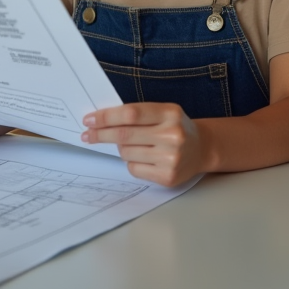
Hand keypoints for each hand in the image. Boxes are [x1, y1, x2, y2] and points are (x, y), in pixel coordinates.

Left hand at [81, 103, 205, 186]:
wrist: (201, 149)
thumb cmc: (175, 127)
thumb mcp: (162, 112)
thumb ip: (137, 114)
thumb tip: (101, 121)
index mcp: (170, 113)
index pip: (130, 114)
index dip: (106, 117)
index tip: (89, 120)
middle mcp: (172, 135)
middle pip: (125, 135)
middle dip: (101, 134)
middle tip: (88, 134)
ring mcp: (171, 158)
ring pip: (126, 153)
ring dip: (121, 149)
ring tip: (134, 145)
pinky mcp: (168, 177)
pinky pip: (134, 169)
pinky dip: (132, 162)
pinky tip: (144, 158)